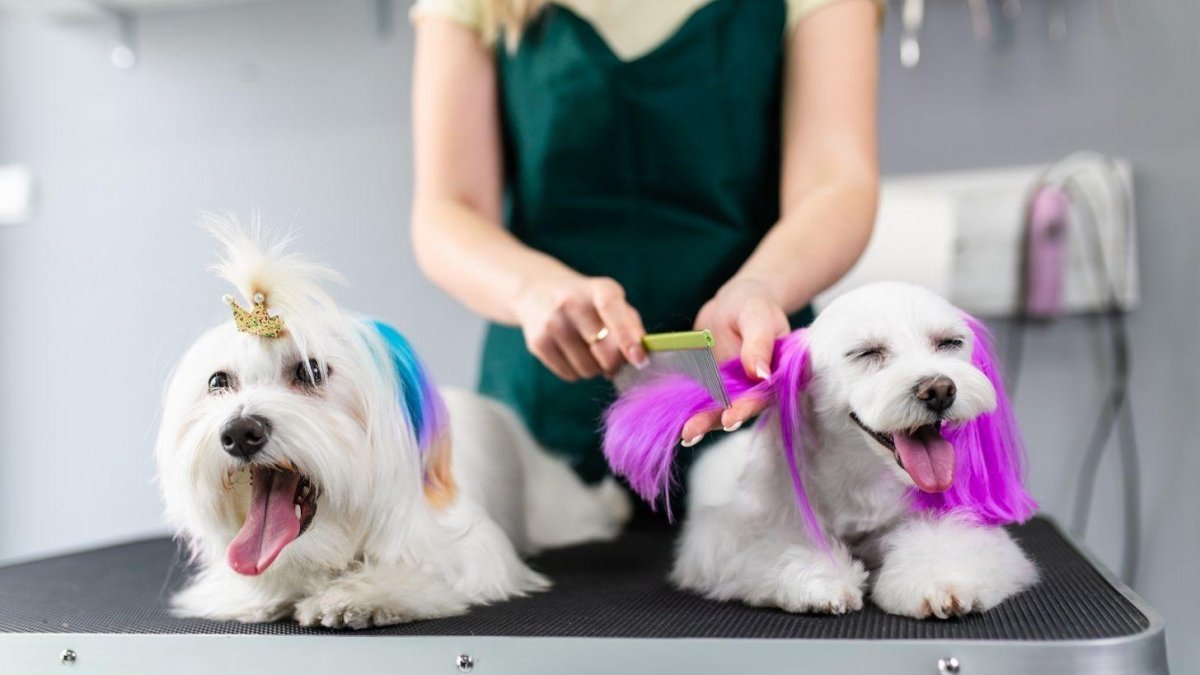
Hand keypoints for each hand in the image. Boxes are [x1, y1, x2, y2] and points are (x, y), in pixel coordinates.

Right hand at [513, 275, 648, 381]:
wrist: (538, 291)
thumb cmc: (589, 302)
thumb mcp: (611, 300)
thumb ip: (631, 326)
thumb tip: (639, 359)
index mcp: (598, 288)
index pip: (612, 309)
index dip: (628, 337)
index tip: (640, 360)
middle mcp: (572, 302)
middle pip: (604, 352)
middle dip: (614, 364)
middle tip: (613, 360)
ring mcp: (552, 323)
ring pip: (587, 369)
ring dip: (595, 369)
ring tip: (588, 350)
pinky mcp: (538, 342)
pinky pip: (569, 375)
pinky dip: (577, 372)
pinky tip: (572, 353)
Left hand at [681, 278, 790, 444]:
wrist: (734, 302)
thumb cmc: (754, 304)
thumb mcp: (758, 317)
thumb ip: (759, 344)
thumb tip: (761, 374)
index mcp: (777, 374)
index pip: (763, 396)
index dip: (746, 409)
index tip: (729, 419)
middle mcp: (757, 388)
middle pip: (737, 409)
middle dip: (714, 422)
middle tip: (691, 433)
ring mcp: (734, 389)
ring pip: (717, 409)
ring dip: (699, 422)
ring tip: (681, 433)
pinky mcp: (713, 386)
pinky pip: (700, 399)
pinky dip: (687, 409)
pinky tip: (672, 421)